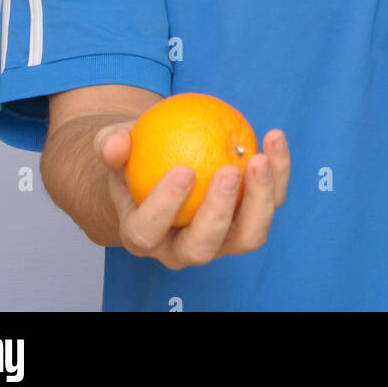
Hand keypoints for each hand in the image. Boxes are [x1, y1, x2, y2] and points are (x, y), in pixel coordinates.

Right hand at [94, 120, 289, 269]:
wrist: (158, 162)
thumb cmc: (134, 155)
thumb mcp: (114, 145)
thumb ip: (110, 144)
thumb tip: (116, 145)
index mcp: (142, 235)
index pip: (149, 232)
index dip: (165, 207)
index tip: (183, 170)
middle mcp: (182, 248)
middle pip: (202, 247)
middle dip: (219, 213)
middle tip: (230, 170)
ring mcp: (220, 239)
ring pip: (246, 236)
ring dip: (260, 199)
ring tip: (261, 157)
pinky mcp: (247, 220)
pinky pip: (269, 201)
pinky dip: (277, 173)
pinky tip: (274, 138)